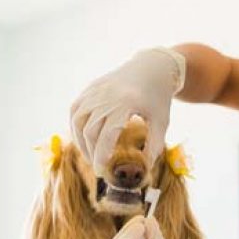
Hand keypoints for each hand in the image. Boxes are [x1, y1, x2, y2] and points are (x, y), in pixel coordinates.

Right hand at [70, 47, 185, 174]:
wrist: (153, 67)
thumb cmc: (159, 97)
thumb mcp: (162, 121)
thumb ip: (154, 145)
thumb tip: (145, 168)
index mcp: (125, 104)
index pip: (106, 136)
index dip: (101, 156)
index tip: (101, 171)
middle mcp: (106, 96)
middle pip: (89, 131)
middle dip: (91, 153)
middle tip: (98, 168)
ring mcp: (96, 90)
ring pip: (78, 121)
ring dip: (80, 141)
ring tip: (90, 155)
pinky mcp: (91, 88)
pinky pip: (76, 109)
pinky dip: (76, 126)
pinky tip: (83, 138)